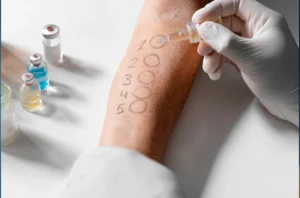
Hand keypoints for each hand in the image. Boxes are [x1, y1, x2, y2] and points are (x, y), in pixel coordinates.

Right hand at [192, 0, 298, 125]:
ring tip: (210, 68)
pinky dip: (216, 63)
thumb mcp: (250, 56)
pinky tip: (216, 73)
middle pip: (225, 24)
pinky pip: (223, 55)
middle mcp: (255, 30)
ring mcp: (248, 45)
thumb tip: (203, 28)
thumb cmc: (279, 76)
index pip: (236, 4)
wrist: (289, 102)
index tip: (198, 20)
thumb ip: (225, 41)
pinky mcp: (243, 59)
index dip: (216, 9)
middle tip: (202, 50)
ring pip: (221, 41)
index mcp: (263, 21)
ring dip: (211, 54)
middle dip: (210, 38)